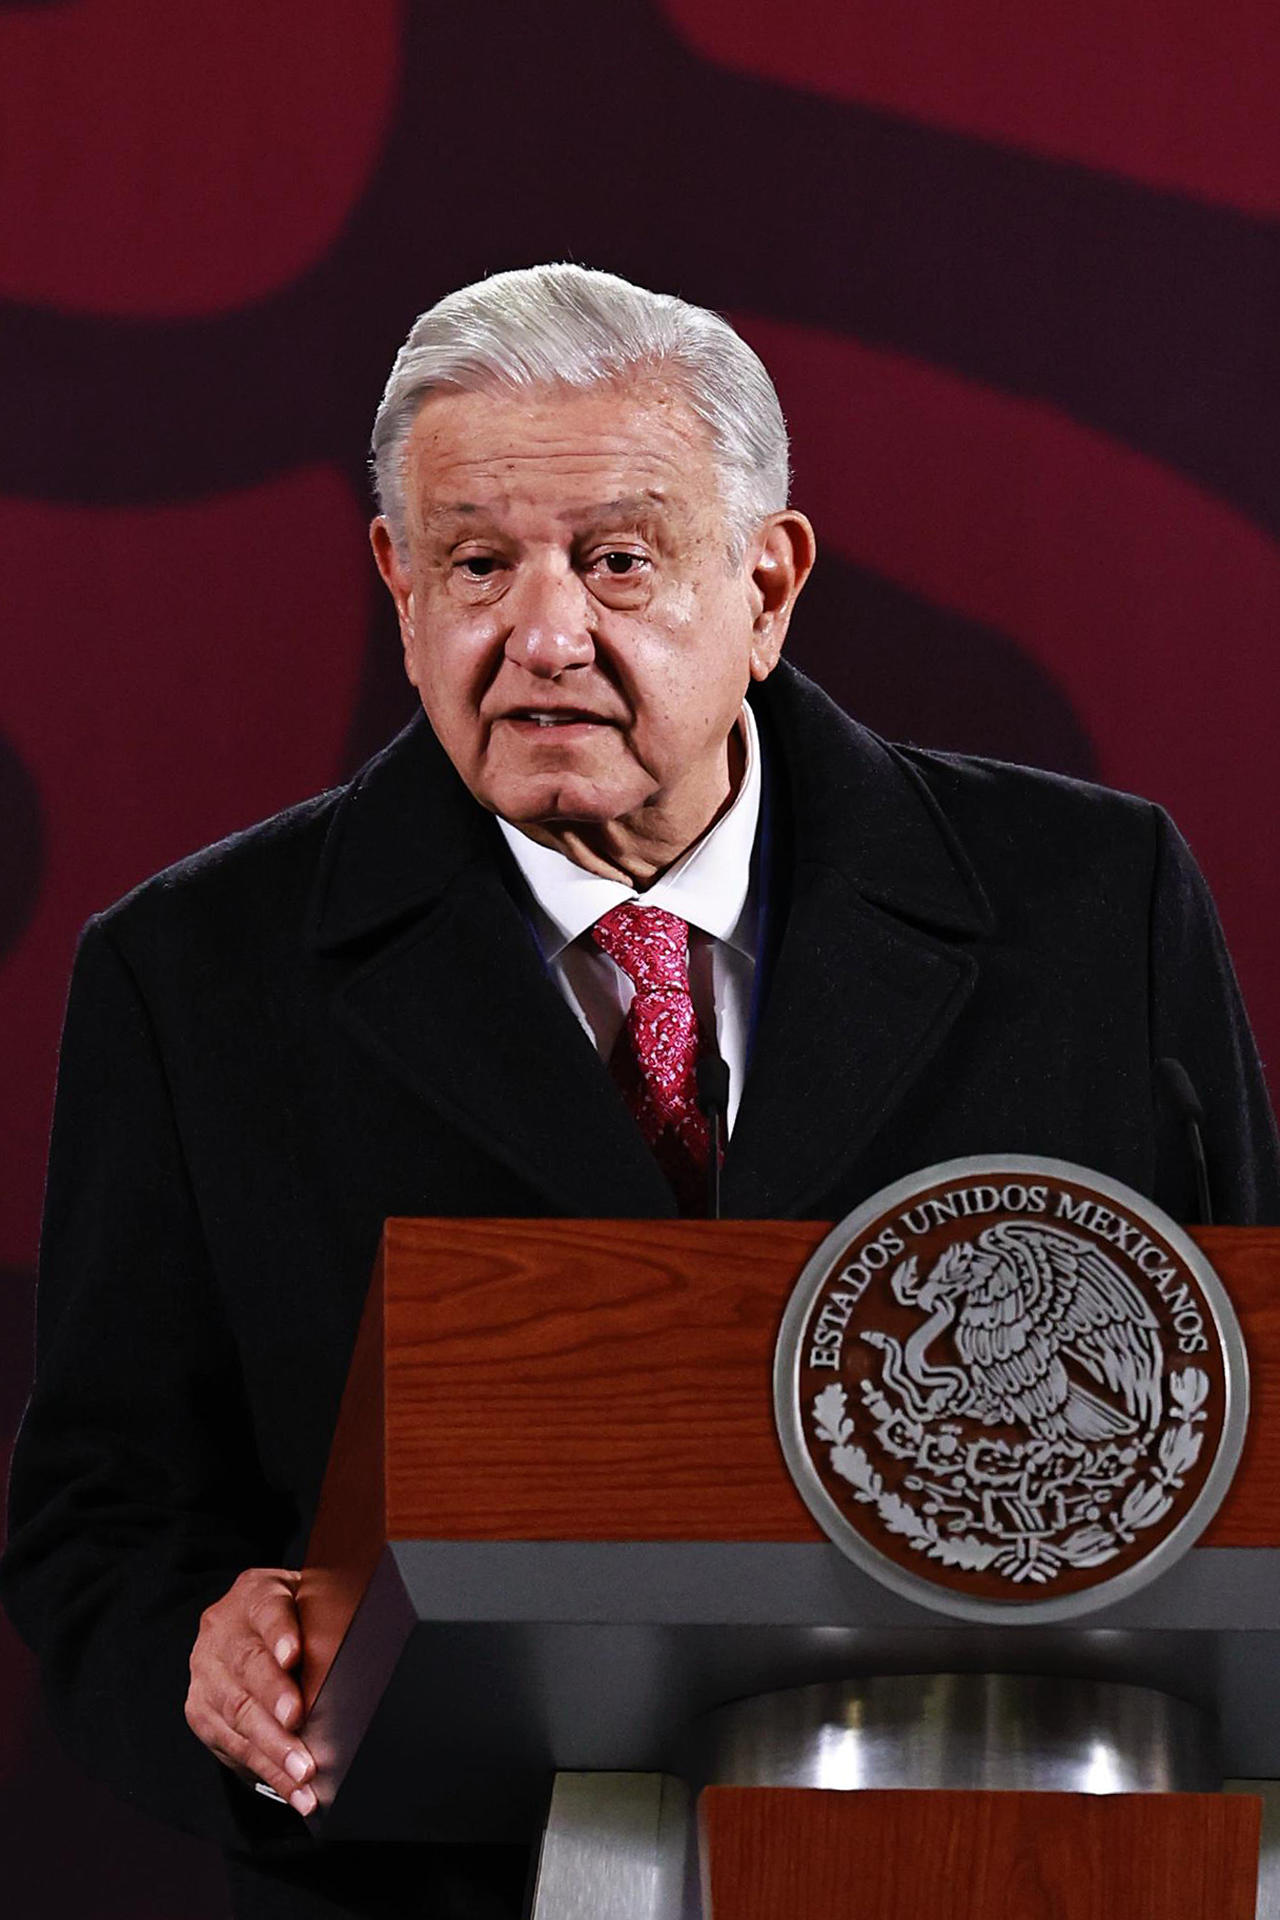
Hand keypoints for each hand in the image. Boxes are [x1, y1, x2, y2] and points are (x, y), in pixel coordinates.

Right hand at [185, 1567, 315, 1814]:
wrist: (237, 1624)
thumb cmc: (289, 1616)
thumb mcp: (305, 1600)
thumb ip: (322, 1617)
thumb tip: (361, 1648)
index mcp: (254, 1594)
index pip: (268, 1610)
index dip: (280, 1634)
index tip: (294, 1657)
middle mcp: (223, 1632)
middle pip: (249, 1669)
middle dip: (275, 1706)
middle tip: (302, 1734)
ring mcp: (206, 1673)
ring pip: (237, 1714)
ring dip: (272, 1752)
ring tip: (303, 1778)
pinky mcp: (199, 1710)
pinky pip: (231, 1744)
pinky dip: (265, 1771)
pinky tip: (292, 1789)